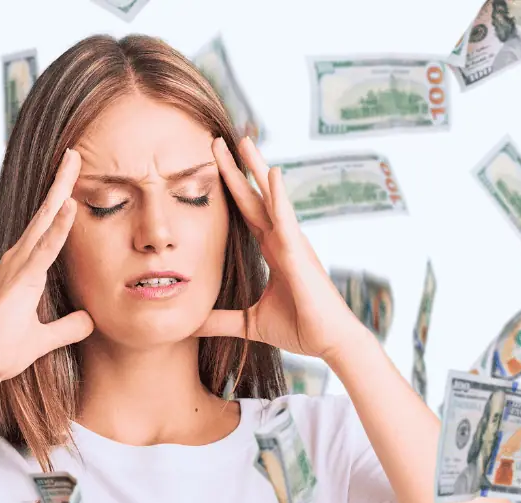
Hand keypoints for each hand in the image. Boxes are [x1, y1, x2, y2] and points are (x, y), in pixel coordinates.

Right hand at [0, 149, 94, 401]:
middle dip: (60, 182)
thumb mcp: (47, 338)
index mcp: (25, 268)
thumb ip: (69, 327)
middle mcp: (19, 259)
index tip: (73, 177)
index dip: (61, 201)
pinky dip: (58, 227)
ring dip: (60, 191)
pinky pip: (45, 248)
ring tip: (73, 163)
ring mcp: (18, 266)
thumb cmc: (5, 351)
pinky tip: (70, 206)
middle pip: (45, 213)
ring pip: (44, 221)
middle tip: (74, 153)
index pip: (48, 227)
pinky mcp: (21, 280)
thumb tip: (90, 320)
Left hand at [197, 136, 365, 362]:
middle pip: (256, 197)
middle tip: (217, 141)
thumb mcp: (249, 323)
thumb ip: (221, 319)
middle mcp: (284, 240)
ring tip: (244, 141)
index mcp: (274, 251)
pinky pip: (287, 220)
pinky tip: (272, 174)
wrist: (328, 342)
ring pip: (272, 199)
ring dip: (258, 169)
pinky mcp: (300, 254)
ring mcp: (293, 244)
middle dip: (237, 169)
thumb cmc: (299, 328)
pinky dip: (278, 197)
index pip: (246, 213)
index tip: (212, 165)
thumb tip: (192, 324)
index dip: (230, 189)